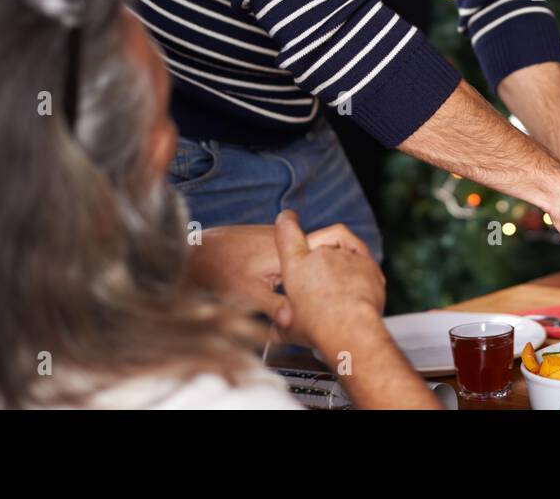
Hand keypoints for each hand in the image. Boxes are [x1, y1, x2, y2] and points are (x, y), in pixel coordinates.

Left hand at [185, 221, 371, 323]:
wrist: (195, 250)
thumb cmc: (219, 270)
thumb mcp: (247, 293)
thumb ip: (275, 307)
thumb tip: (295, 323)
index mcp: (286, 250)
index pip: (330, 241)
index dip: (350, 250)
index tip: (364, 263)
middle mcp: (286, 239)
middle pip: (326, 242)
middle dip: (340, 258)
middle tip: (356, 275)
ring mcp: (277, 237)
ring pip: (310, 245)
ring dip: (322, 259)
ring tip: (335, 281)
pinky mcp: (268, 240)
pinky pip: (296, 248)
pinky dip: (305, 260)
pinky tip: (304, 279)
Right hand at [272, 210, 385, 354]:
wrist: (350, 328)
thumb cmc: (317, 326)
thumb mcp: (287, 328)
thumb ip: (280, 322)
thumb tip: (278, 327)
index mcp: (296, 263)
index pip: (286, 231)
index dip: (286, 222)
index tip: (287, 218)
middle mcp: (320, 253)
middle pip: (319, 244)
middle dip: (319, 260)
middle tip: (319, 284)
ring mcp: (346, 256)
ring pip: (342, 250)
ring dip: (340, 264)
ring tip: (338, 286)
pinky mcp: (367, 263)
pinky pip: (362, 260)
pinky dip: (359, 270)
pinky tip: (356, 286)